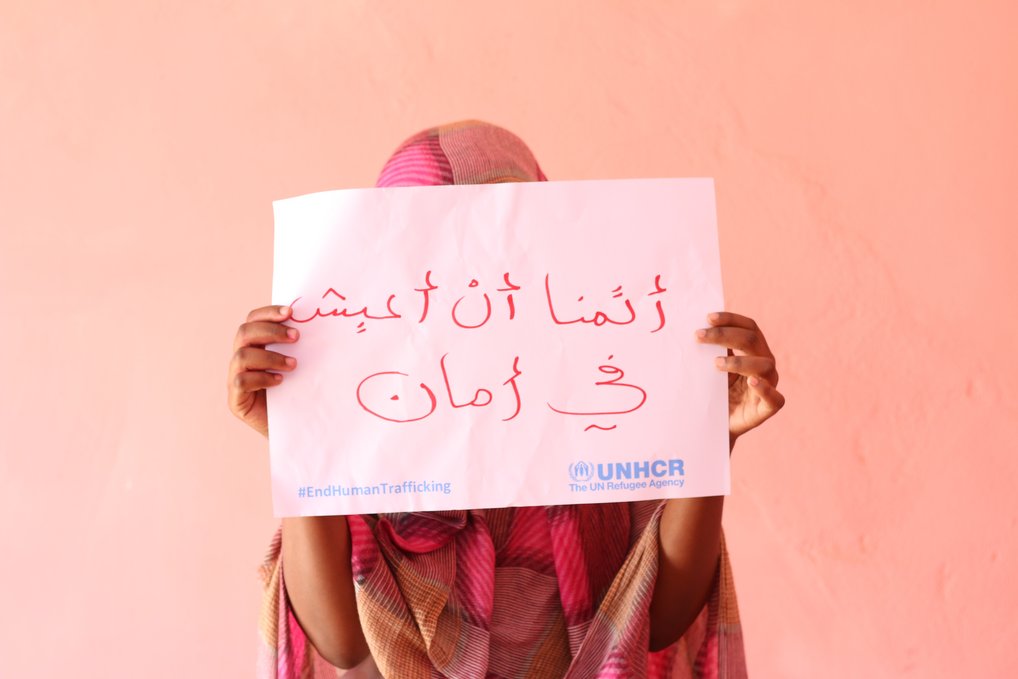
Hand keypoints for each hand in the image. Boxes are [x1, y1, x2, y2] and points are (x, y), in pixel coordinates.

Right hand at [227, 305, 298, 436]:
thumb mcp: (300, 366)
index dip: (268, 313)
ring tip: (293, 365)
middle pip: (244, 332)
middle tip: (296, 337)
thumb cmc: (299, 393)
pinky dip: (261, 378)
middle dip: (271, 331)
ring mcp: (235, 379)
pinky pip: (240, 382)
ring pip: (242, 356)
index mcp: (254, 345)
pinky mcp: (236, 400)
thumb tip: (317, 322)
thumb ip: (299, 346)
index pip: (253, 320)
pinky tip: (280, 381)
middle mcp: (241, 359)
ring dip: (270, 356)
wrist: (295, 429)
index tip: (291, 312)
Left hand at [696, 311, 784, 446]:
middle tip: (699, 336)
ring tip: (715, 363)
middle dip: (725, 335)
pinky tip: (751, 382)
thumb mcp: (711, 369)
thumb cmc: (716, 392)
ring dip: (739, 361)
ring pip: (764, 365)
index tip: (708, 318)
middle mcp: (764, 363)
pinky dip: (764, 388)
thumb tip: (696, 330)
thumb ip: (710, 351)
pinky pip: (774, 397)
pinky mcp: (768, 408)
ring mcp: (769, 385)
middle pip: (753, 340)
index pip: (749, 327)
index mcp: (754, 350)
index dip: (730, 319)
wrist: (717, 424)